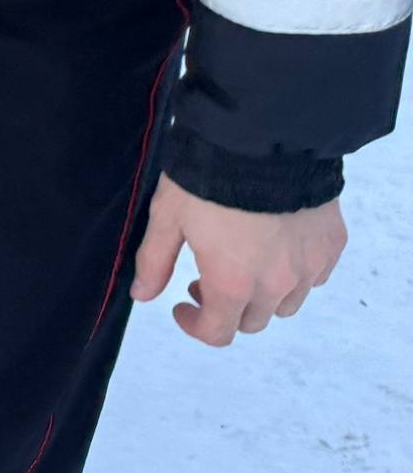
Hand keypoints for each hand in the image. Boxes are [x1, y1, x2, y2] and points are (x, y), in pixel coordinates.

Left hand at [130, 174, 346, 346]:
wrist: (263, 140)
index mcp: (233, 283)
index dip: (195, 326)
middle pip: (252, 321)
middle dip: (225, 309)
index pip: (219, 332)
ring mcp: (310, 266)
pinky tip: (274, 248)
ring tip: (241, 264)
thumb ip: (154, 262)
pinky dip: (293, 274)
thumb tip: (142, 296)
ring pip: (286, 304)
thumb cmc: (208, 179)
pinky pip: (314, 277)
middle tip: (203, 279)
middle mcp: (277, 284)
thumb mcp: (168, 217)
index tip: (181, 306)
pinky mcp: (332, 245)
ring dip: (261, 295)